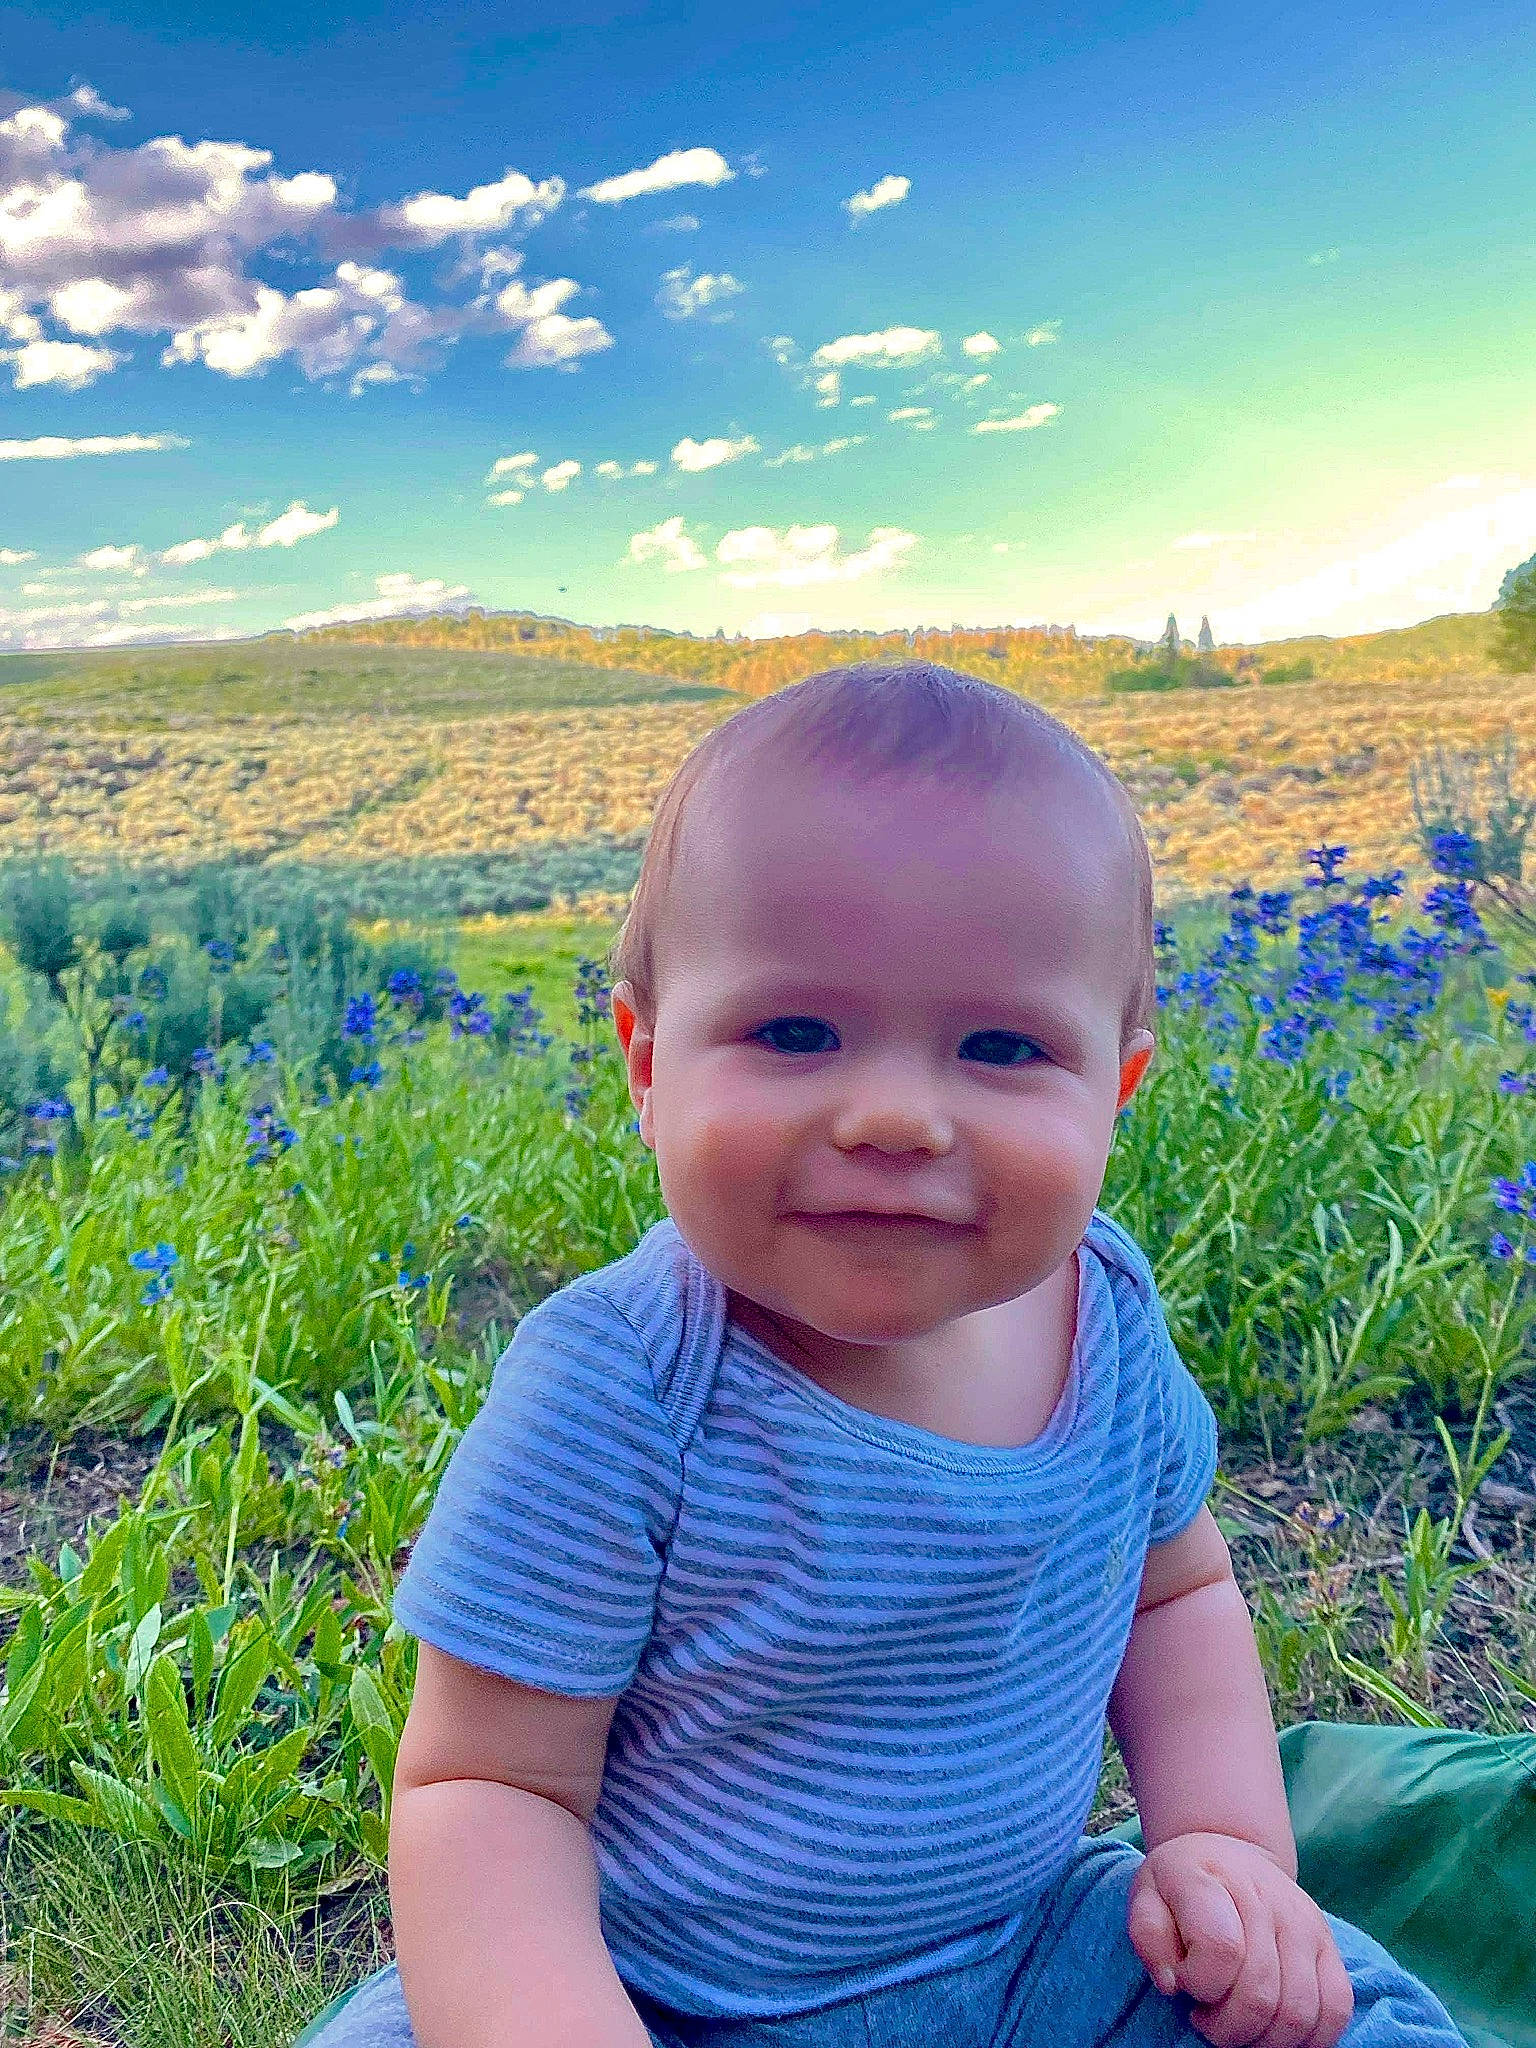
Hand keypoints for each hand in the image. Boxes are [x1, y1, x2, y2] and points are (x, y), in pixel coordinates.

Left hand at [1127, 1833, 1354, 2047]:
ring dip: (1263, 2040)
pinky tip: (1274, 2030)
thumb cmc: (1181, 1886)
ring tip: (1238, 2024)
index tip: (1183, 1985)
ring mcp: (1304, 1922)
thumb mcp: (1147, 1896)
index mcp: (1210, 1880)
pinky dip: (1309, 2038)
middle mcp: (1265, 1898)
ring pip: (1298, 2012)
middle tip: (1207, 2020)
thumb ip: (1149, 1936)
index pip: (1221, 1948)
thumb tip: (1172, 1983)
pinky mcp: (1329, 1945)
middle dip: (1227, 2028)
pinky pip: (1336, 2009)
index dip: (1199, 1984)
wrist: (1229, 1851)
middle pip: (1260, 1994)